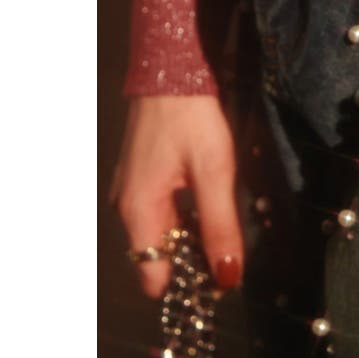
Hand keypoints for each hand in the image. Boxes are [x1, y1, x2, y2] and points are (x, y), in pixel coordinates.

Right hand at [111, 95, 242, 297]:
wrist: (170, 72)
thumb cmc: (192, 119)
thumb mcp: (214, 172)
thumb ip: (219, 225)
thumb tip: (227, 276)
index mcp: (139, 211)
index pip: (153, 276)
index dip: (187, 285)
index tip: (221, 280)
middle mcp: (127, 207)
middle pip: (158, 257)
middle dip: (193, 261)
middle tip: (231, 248)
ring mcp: (132, 191)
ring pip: (162, 234)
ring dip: (192, 238)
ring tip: (225, 225)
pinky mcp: (142, 178)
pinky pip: (162, 213)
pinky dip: (185, 218)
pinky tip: (210, 204)